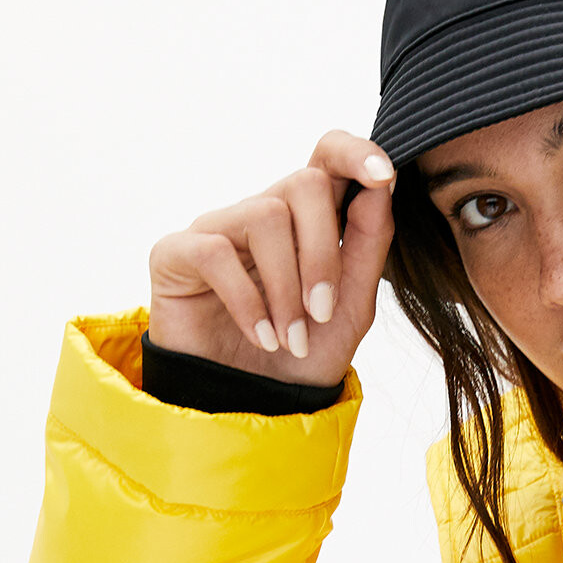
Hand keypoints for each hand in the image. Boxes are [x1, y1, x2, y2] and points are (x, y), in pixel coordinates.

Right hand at [148, 130, 394, 384]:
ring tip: (290, 340)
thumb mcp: (351, 309)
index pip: (327, 157)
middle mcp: (262, 214)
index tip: (385, 176)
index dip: (355, 153)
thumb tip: (382, 187)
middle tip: (322, 313)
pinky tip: (263, 337)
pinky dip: (248, 301)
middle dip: (323, 253)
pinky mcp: (176, 253)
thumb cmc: (299, 357)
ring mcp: (218, 229)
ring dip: (287, 288)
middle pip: (304, 184)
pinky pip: (216, 252)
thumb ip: (367, 248)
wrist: (250, 409)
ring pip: (266, 217)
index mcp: (308, 221)